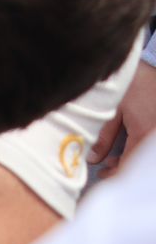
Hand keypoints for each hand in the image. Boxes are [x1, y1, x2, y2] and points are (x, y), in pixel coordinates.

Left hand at [91, 57, 155, 177]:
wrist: (155, 66)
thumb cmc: (133, 85)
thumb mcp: (113, 110)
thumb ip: (104, 137)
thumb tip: (93, 159)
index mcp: (145, 134)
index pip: (131, 165)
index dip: (117, 175)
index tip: (103, 177)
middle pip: (142, 163)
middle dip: (125, 170)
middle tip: (107, 170)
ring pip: (147, 156)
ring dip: (134, 160)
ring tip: (115, 160)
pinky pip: (150, 146)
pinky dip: (140, 150)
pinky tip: (130, 149)